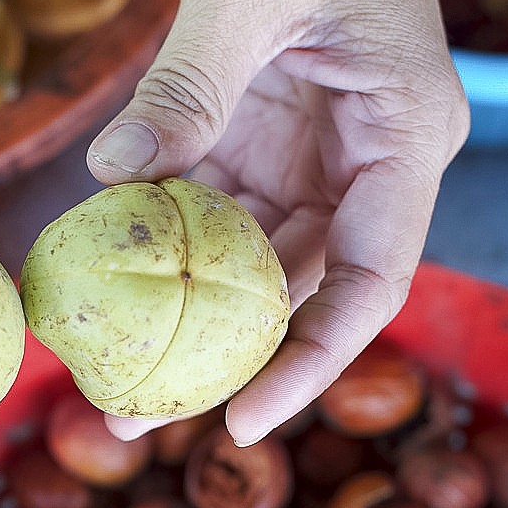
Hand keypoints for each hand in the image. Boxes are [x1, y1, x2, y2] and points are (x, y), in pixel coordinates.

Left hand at [86, 0, 469, 444]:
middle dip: (220, 359)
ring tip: (106, 371)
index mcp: (401, 136)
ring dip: (181, 314)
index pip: (370, 281)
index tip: (241, 421)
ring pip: (248, 263)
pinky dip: (164, 248)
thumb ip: (190, 85)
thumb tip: (114, 176)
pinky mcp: (261, 146)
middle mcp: (364, 165)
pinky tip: (108, 282)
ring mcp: (310, 159)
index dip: (311, 363)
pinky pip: (213, 214)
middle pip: (298, 291)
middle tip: (133, 411)